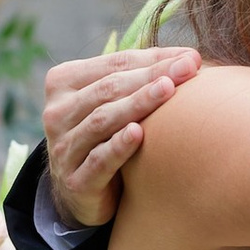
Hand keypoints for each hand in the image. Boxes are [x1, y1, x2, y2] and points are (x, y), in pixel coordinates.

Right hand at [42, 43, 202, 227]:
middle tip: (189, 69)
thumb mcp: (113, 102)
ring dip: (137, 103)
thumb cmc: (106, 136)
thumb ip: (138, 78)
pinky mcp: (75, 181)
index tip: (192, 57)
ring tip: (168, 90)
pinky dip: (118, 146)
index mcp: (63, 83)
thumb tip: (190, 57)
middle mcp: (57, 113)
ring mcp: (63, 148)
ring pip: (102, 120)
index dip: (153, 58)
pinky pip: (98, 160)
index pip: (114, 64)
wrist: (81, 192)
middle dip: (152, 76)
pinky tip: (138, 134)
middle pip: (109, 89)